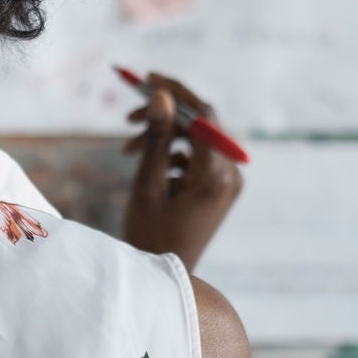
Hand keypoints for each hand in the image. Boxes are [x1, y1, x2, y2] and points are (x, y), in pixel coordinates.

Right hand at [121, 72, 242, 273]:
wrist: (166, 278)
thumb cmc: (151, 236)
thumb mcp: (148, 184)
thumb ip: (157, 137)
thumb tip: (161, 95)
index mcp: (216, 175)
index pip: (203, 114)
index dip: (175, 91)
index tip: (146, 78)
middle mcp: (230, 175)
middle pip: (201, 123)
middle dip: (164, 113)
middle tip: (128, 110)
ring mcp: (227, 181)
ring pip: (196, 137)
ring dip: (163, 134)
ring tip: (127, 147)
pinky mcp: (219, 187)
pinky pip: (196, 154)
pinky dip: (171, 151)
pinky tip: (145, 162)